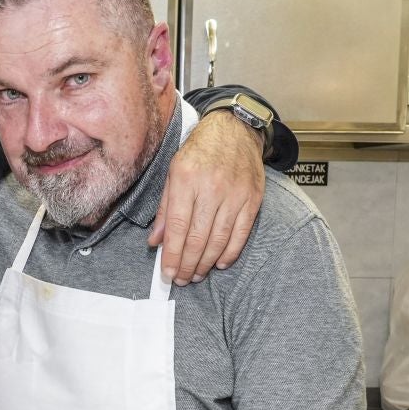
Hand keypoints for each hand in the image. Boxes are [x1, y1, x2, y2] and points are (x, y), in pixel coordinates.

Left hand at [151, 109, 265, 284]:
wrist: (235, 130)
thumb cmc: (199, 152)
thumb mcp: (173, 172)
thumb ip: (165, 209)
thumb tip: (156, 242)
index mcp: (186, 179)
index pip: (178, 227)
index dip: (172, 255)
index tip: (168, 273)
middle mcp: (211, 187)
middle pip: (198, 238)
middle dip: (188, 264)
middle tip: (182, 279)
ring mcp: (235, 194)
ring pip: (219, 240)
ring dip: (206, 263)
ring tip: (197, 275)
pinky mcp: (252, 199)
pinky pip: (241, 234)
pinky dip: (230, 253)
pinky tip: (219, 263)